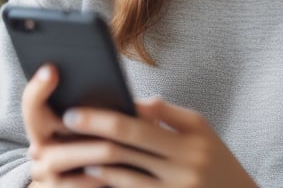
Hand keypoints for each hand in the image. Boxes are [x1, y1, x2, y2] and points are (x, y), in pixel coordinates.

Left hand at [22, 64, 257, 187]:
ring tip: (71, 152)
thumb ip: (168, 114)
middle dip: (92, 134)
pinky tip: (91, 176)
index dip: (104, 118)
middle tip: (65, 124)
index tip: (78, 111)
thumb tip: (134, 102)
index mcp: (190, 139)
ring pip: (122, 177)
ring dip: (93, 163)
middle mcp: (182, 166)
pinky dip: (108, 185)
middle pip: (126, 147)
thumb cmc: (217, 159)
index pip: (138, 125)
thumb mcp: (201, 129)